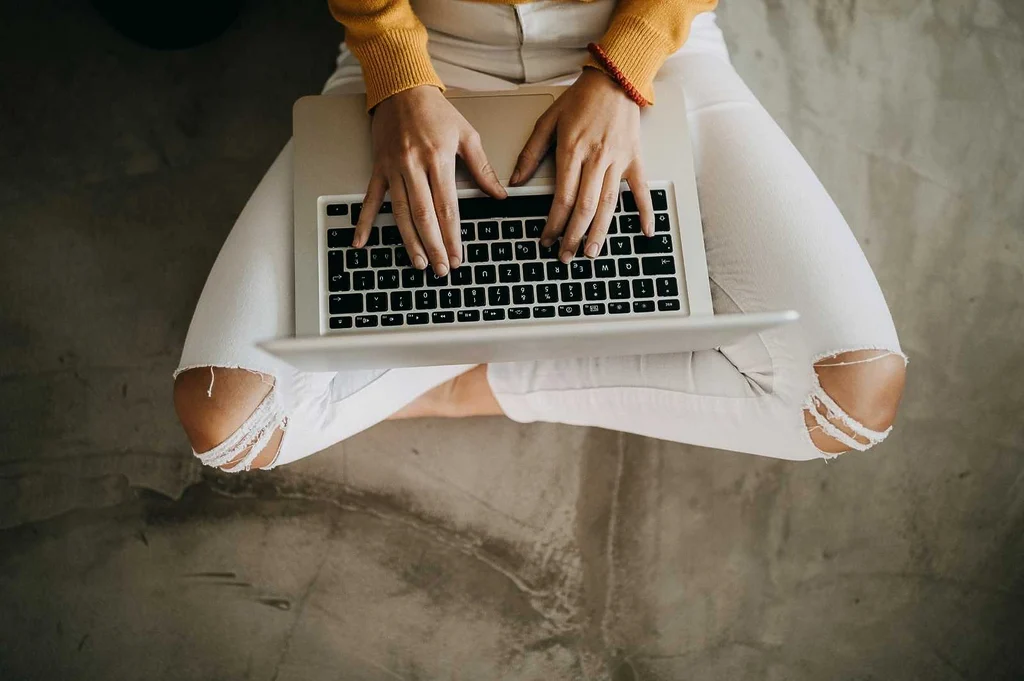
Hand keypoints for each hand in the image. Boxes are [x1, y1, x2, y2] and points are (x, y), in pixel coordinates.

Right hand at [354, 85, 506, 274]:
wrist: (402, 87)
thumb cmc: (435, 110)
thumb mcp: (467, 135)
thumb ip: (482, 168)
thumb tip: (499, 195)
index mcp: (438, 159)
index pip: (447, 207)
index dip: (452, 236)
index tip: (457, 256)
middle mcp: (414, 166)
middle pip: (424, 216)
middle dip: (434, 246)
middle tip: (440, 269)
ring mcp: (393, 169)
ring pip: (401, 212)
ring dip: (409, 241)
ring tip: (418, 262)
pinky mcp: (378, 168)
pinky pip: (371, 199)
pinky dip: (364, 222)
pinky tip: (361, 242)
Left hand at [510, 68, 653, 263]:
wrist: (614, 77)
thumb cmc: (580, 98)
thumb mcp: (547, 121)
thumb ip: (531, 153)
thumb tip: (516, 181)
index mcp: (572, 150)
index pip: (562, 197)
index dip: (553, 223)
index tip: (547, 239)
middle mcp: (596, 158)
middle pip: (585, 207)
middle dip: (573, 235)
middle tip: (565, 255)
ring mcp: (618, 160)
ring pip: (609, 204)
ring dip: (600, 232)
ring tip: (591, 252)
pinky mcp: (635, 158)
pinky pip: (641, 189)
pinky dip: (645, 211)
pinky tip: (644, 232)